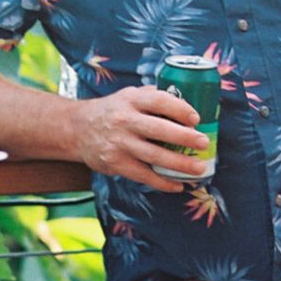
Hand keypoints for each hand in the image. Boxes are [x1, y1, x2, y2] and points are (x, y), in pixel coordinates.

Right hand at [72, 86, 205, 191]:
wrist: (77, 129)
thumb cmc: (112, 111)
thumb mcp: (128, 95)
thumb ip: (153, 97)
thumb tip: (188, 103)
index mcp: (131, 100)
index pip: (159, 101)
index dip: (180, 109)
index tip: (196, 118)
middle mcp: (124, 120)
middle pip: (159, 130)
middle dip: (184, 137)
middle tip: (204, 143)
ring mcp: (119, 143)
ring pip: (154, 156)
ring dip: (179, 164)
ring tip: (199, 169)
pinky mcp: (115, 163)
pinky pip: (143, 176)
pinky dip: (163, 183)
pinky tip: (178, 185)